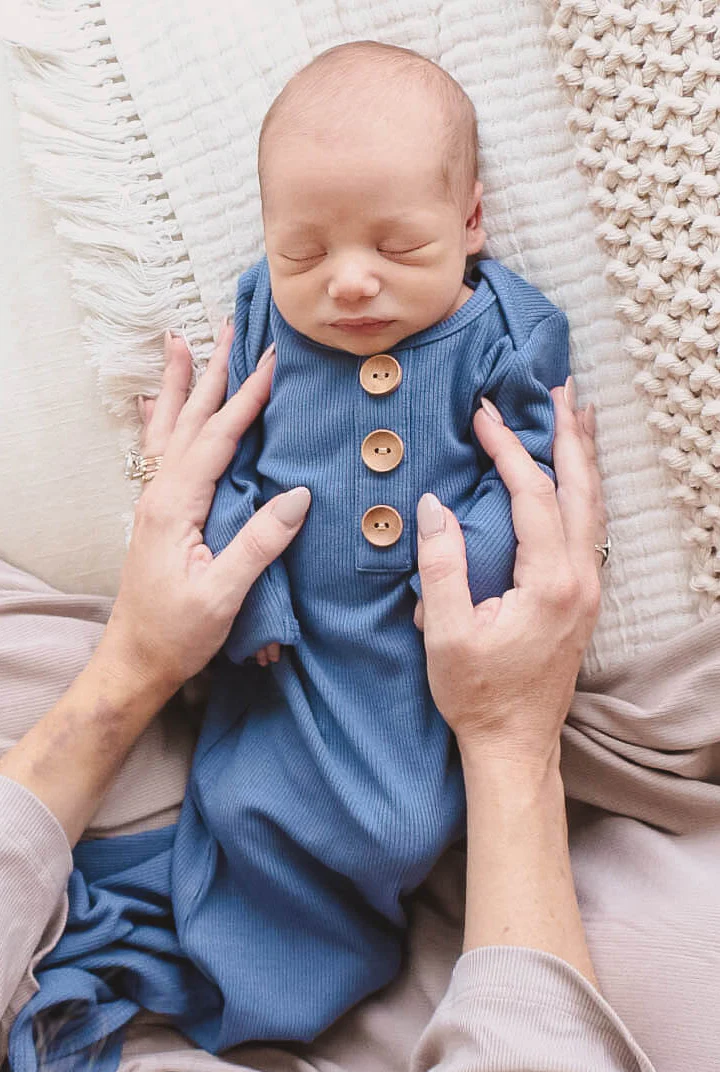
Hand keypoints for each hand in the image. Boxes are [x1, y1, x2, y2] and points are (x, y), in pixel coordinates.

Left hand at [100, 330, 309, 697]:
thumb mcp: (223, 595)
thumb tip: (297, 496)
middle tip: (231, 326)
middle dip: (213, 370)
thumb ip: (259, 544)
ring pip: (169, 428)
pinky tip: (154, 404)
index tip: (273, 360)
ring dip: (179, 384)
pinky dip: (161, 418)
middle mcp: (159, 494)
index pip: (218, 437)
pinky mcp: (157, 513)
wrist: (135, 660)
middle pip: (190, 419)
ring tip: (182, 342)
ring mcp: (153, 501)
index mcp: (176, 506)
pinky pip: (159, 450)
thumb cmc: (178, 633)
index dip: (248, 396)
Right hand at [416, 380, 602, 766]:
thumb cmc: (478, 695)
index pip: (532, 495)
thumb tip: (434, 505)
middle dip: (568, 436)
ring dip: (584, 459)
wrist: (515, 745)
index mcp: (549, 582)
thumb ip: (442, 565)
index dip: (508, 450)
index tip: (484, 416)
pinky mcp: (583, 599)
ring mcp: (588, 589)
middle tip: (560, 391)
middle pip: (580, 490)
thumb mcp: (448, 632)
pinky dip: (583, 491)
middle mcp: (580, 579)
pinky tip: (575, 479)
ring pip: (593, 507)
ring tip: (578, 417)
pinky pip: (589, 529)